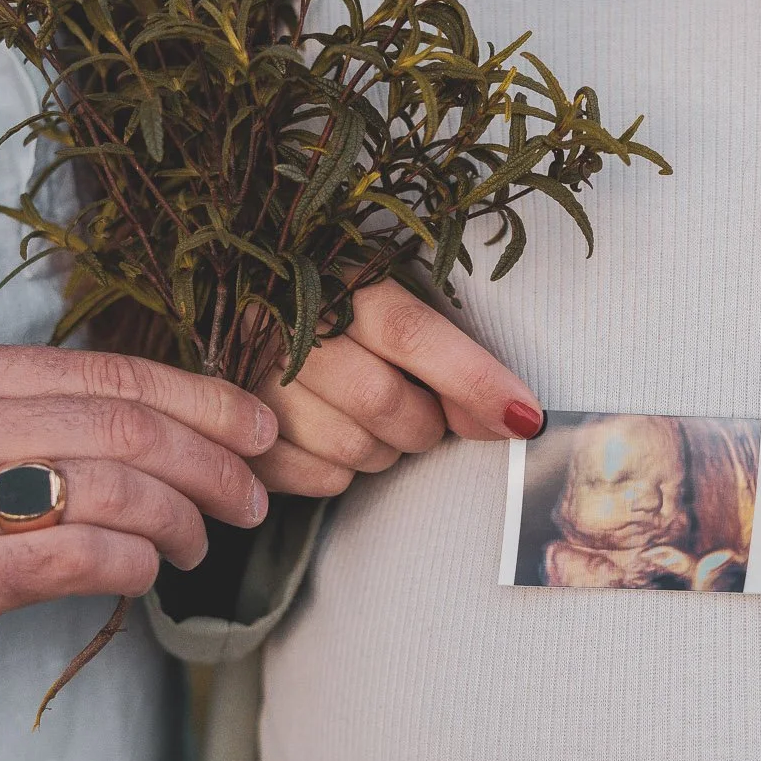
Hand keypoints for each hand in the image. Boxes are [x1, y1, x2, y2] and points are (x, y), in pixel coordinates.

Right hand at [0, 342, 275, 713]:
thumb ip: (37, 414)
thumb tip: (175, 420)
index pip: (107, 372)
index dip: (201, 400)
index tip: (258, 430)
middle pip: (122, 427)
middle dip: (210, 463)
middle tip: (251, 498)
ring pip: (110, 488)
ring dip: (180, 519)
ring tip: (198, 543)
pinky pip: (74, 556)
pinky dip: (134, 562)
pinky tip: (146, 572)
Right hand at [251, 279, 544, 496]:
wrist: (243, 327)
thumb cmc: (338, 322)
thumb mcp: (388, 313)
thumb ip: (448, 358)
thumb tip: (512, 417)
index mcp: (332, 281)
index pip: (410, 331)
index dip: (473, 378)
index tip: (524, 416)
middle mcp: (284, 328)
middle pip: (384, 400)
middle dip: (424, 424)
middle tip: (424, 417)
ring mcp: (252, 385)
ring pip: (354, 449)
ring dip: (384, 450)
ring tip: (370, 422)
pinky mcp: (236, 440)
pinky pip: (321, 479)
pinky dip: (342, 472)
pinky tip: (331, 439)